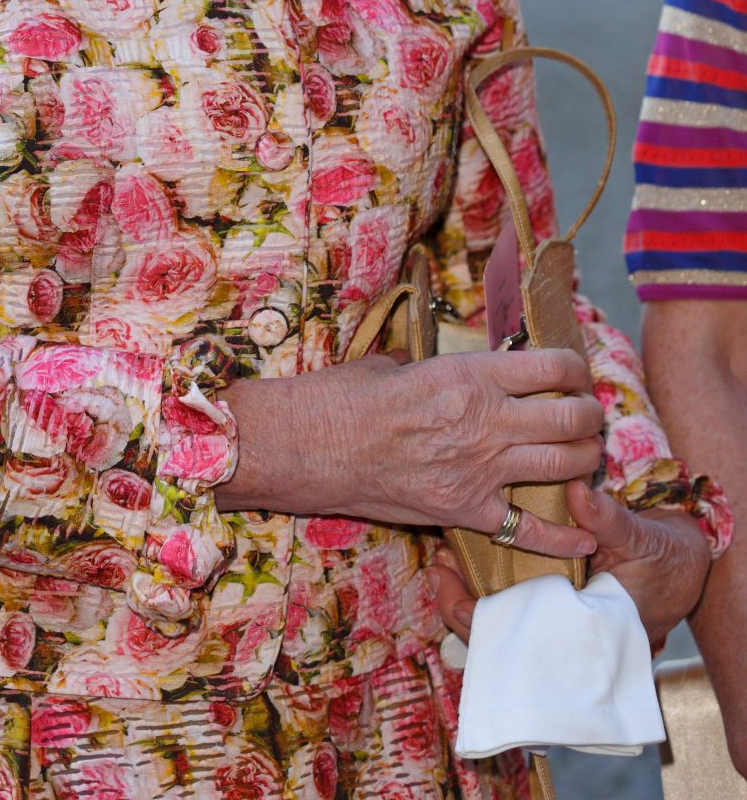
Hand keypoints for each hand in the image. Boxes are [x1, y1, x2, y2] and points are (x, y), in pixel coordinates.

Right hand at [217, 347, 603, 560]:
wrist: (313, 446)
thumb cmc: (345, 397)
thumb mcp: (395, 363)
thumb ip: (429, 366)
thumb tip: (432, 363)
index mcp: (471, 374)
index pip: (552, 365)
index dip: (575, 368)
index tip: (576, 373)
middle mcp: (487, 419)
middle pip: (571, 417)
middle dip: (591, 415)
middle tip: (588, 416)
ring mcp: (480, 469)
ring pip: (564, 465)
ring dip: (585, 460)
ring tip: (585, 456)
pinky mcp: (465, 511)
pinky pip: (529, 530)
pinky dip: (563, 539)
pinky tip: (584, 541)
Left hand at [433, 481, 710, 648]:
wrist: (682, 566)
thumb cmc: (664, 560)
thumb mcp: (642, 540)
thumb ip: (610, 521)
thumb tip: (577, 493)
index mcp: (579, 626)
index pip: (511, 638)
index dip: (472, 614)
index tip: (447, 583)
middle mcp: (560, 625)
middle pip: (493, 630)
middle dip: (459, 600)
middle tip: (438, 564)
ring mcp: (555, 609)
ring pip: (498, 615)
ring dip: (469, 585)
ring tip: (447, 553)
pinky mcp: (555, 587)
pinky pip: (513, 594)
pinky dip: (489, 573)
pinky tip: (470, 542)